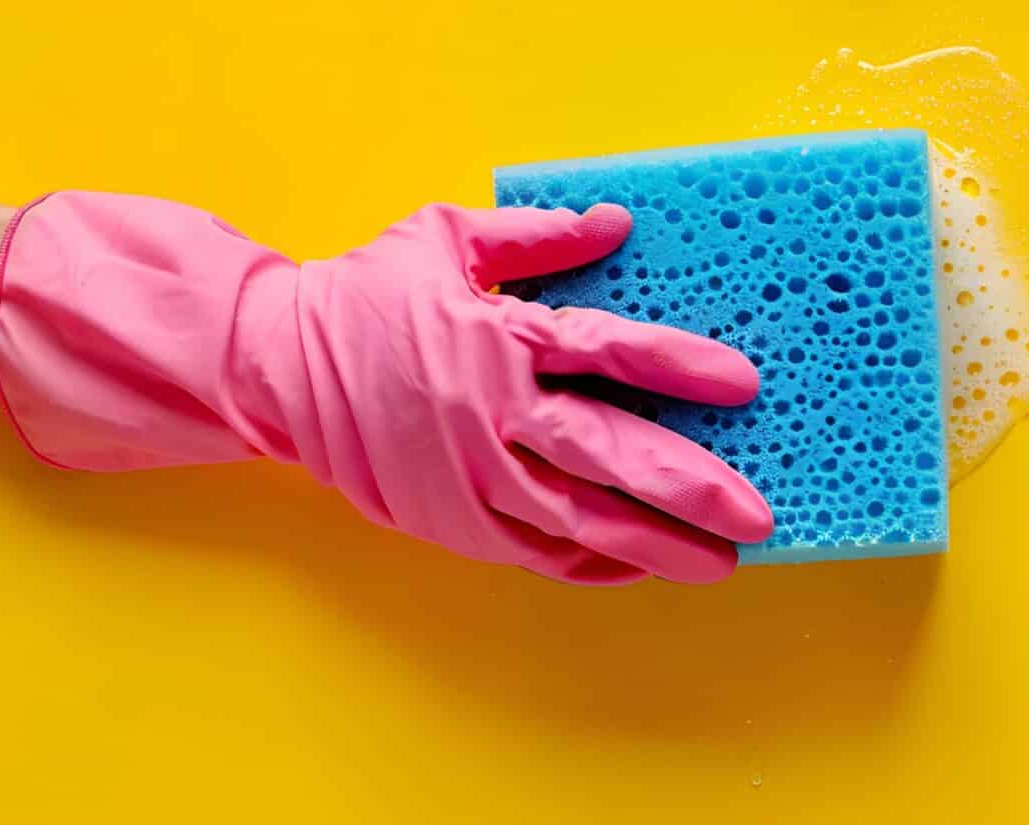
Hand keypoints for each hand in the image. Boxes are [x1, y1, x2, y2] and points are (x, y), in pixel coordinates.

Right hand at [0, 193, 772, 583]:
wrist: (273, 369)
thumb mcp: (444, 239)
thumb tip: (617, 222)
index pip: (607, 352)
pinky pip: (539, 554)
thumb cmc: (365, 295)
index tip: (742, 384)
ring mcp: (474, 479)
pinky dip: (594, 564)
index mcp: (497, 338)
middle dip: (689, 487)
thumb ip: (537, 236)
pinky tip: (643, 567)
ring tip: (720, 563)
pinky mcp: (455, 522)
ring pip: (581, 523)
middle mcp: (493, 416)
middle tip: (754, 514)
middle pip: (609, 455)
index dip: (677, 366)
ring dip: (657, 547)